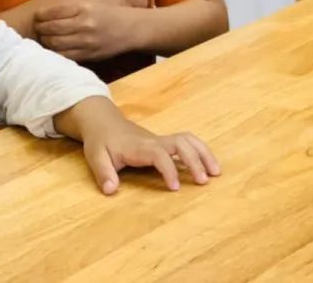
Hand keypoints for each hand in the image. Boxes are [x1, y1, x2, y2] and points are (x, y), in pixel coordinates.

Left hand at [33, 1, 136, 61]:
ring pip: (56, 43)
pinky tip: (54, 49)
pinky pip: (66, 55)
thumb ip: (70, 8)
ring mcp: (86, 40)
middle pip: (52, 28)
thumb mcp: (90, 4)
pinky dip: (56, 53)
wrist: (129, 28)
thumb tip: (45, 13)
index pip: (53, 11)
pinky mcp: (89, 54)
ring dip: (46, 41)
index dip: (41, 15)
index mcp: (83, 7)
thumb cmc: (107, 14)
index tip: (37, 16)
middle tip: (37, 28)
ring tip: (44, 39)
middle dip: (40, 29)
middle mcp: (84, 23)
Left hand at [81, 108, 219, 194]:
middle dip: (194, 160)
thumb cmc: (101, 141)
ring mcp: (160, 140)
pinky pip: (187, 143)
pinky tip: (209, 166)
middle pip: (180, 143)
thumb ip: (103, 173)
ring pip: (187, 139)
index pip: (159, 154)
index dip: (169, 170)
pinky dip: (200, 151)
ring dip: (203, 153)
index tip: (175, 188)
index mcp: (139, 146)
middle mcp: (153, 141)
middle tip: (204, 181)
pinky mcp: (164, 143)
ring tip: (217, 172)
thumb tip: (111, 191)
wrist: (103, 121)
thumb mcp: (95, 157)